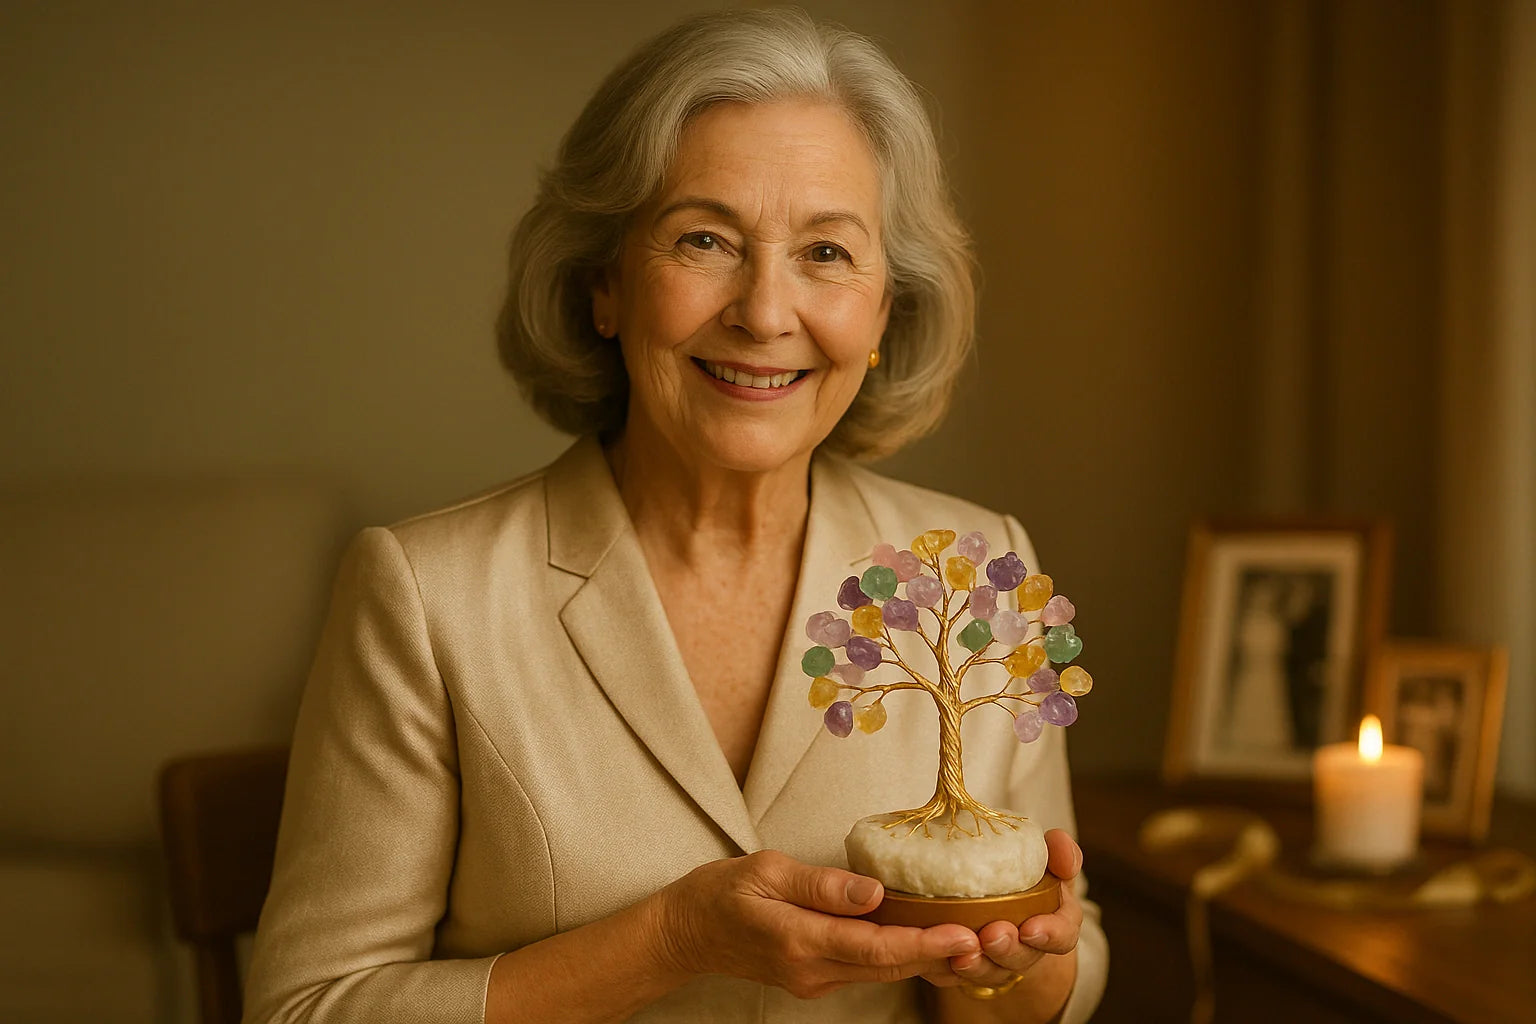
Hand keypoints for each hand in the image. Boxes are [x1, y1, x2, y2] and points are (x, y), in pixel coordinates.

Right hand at [653, 849, 981, 998]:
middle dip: (940, 955)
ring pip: (881, 971)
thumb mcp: (764, 870)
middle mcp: (811, 970)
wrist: (684, 933)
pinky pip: (866, 969)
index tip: (962, 933)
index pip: (875, 946)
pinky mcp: (814, 978)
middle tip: (989, 938)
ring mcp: (813, 980)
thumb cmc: (719, 893)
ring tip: (972, 940)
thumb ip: (821, 884)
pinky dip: (900, 956)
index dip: (923, 942)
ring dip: (926, 959)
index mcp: (799, 940)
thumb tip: (874, 892)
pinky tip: (926, 941)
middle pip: (888, 965)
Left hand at [920, 828, 1083, 993]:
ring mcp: (993, 962)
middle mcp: (1025, 950)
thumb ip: (1058, 851)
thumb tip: (1062, 847)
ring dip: (976, 965)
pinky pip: (952, 974)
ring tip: (961, 951)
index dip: (1050, 936)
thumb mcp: (1046, 858)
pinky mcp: (961, 965)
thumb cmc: (1024, 874)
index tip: (1031, 928)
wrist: (989, 888)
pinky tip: (934, 952)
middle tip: (992, 935)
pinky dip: (943, 966)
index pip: (1062, 937)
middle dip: (1007, 950)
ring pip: (987, 973)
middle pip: (1021, 959)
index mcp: (1053, 924)